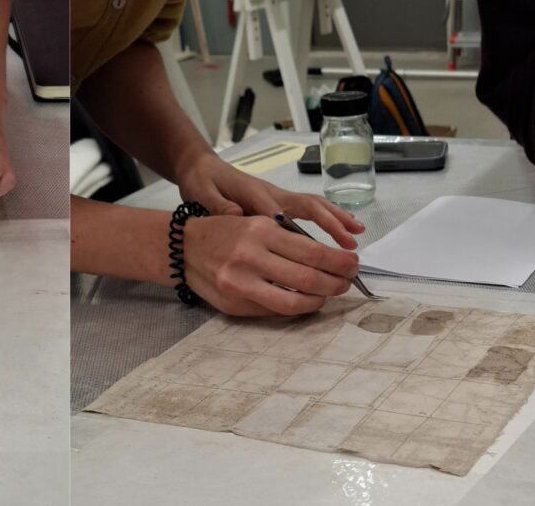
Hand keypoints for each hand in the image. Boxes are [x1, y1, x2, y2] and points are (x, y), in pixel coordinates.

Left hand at [174, 156, 364, 248]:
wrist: (201, 168)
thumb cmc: (203, 182)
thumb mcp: (202, 192)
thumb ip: (217, 204)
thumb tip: (234, 215)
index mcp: (254, 194)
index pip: (278, 213)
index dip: (295, 230)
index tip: (312, 250)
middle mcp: (273, 194)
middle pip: (308, 206)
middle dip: (331, 223)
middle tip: (350, 243)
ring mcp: (279, 196)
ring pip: (314, 205)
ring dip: (337, 218)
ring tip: (358, 233)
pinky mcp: (281, 201)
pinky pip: (310, 209)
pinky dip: (330, 217)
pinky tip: (344, 229)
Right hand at [183, 215, 360, 315]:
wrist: (182, 249)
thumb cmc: (224, 232)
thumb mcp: (256, 223)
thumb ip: (288, 238)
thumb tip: (328, 258)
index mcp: (260, 230)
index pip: (312, 250)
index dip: (338, 261)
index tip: (352, 263)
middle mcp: (250, 257)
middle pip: (308, 278)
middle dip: (336, 283)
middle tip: (347, 281)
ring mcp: (240, 285)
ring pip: (293, 302)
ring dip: (319, 300)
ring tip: (329, 294)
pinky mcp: (234, 305)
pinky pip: (275, 311)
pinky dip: (296, 308)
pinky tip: (305, 301)